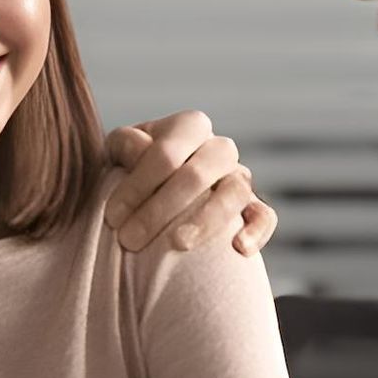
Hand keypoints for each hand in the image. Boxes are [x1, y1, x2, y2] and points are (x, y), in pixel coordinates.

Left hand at [105, 111, 277, 254]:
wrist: (152, 195)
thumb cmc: (130, 170)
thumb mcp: (118, 152)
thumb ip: (124, 146)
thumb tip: (142, 146)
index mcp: (188, 127)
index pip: (166, 152)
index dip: (137, 186)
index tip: (112, 218)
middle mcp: (218, 148)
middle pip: (199, 173)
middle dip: (161, 208)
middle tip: (130, 240)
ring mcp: (239, 177)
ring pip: (235, 192)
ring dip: (206, 220)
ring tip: (178, 244)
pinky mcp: (253, 206)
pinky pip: (264, 216)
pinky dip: (256, 231)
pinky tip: (239, 250)